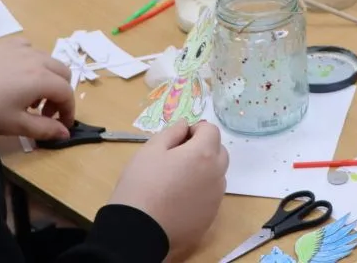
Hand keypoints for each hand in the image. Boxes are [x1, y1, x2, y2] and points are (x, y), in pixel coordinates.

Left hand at [0, 38, 74, 140]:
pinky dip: (31, 60)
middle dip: (59, 93)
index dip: (68, 110)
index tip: (61, 125)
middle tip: (44, 112)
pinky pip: (28, 47)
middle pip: (62, 72)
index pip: (67, 92)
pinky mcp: (4, 45)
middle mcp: (36, 59)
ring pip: (47, 59)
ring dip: (47, 77)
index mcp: (41, 79)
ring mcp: (20, 49)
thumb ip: (45, 129)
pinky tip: (17, 73)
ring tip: (29, 95)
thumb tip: (65, 133)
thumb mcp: (16, 125)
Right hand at [109, 122, 227, 258]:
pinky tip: (179, 199)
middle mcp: (216, 174)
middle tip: (178, 157)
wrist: (137, 230)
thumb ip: (172, 133)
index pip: (211, 130)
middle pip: (219, 152)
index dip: (195, 130)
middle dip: (203, 148)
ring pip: (216, 175)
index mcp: (203, 154)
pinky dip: (200, 192)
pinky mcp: (210, 217)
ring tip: (177, 180)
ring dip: (204, 170)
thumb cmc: (141, 185)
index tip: (178, 139)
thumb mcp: (150, 150)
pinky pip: (210, 196)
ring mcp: (215, 198)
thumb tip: (185, 125)